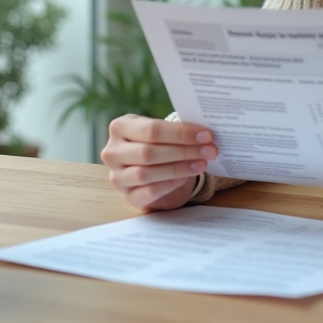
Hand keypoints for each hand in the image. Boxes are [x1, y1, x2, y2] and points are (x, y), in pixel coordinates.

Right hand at [100, 114, 217, 211]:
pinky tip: (186, 177)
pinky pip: (148, 191)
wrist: (151, 168)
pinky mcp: (127, 196)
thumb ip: (176, 131)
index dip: (181, 133)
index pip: (152, 130)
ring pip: (146, 173)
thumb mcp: (162, 132)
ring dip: (179, 168)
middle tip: (209, 150)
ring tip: (201, 163)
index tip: (206, 135)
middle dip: (184, 151)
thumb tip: (206, 135)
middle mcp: (112, 151)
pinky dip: (170, 184)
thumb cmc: (158, 144)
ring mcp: (117, 176)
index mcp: (119, 127)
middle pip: (148, 152)